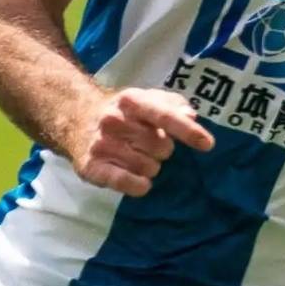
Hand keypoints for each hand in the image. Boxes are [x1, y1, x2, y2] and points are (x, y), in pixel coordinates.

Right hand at [66, 84, 213, 195]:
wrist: (77, 119)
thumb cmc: (125, 112)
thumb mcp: (149, 99)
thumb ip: (174, 105)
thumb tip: (191, 116)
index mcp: (131, 100)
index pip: (164, 116)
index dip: (187, 131)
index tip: (207, 144)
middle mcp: (113, 120)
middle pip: (162, 148)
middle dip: (163, 150)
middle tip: (148, 144)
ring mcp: (101, 145)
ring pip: (149, 168)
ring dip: (150, 166)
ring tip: (137, 156)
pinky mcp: (91, 167)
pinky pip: (127, 183)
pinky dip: (139, 186)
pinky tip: (139, 181)